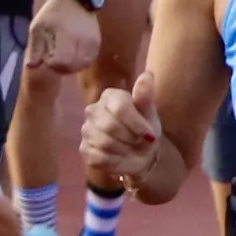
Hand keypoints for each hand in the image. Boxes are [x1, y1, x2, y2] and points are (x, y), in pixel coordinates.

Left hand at [23, 0, 98, 77]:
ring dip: (72, 67)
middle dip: (61, 67)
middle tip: (54, 61)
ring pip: (83, 64)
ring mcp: (92, 40)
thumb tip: (31, 66)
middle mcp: (82, 39)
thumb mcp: (37, 27)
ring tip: (63, 60)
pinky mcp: (97, 41)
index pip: (61, 61)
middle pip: (72, 65)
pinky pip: (90, 59)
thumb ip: (35, 47)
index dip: (52, 64)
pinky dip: (81, 62)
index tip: (47, 59)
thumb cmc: (52, 14)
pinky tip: (73, 58)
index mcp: (65, 35)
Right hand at [81, 69, 161, 192]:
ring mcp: (86, 130)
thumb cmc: (145, 129)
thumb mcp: (150, 113)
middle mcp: (93, 111)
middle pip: (110, 126)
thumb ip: (145, 96)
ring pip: (104, 143)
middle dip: (131, 138)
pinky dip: (115, 160)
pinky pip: (99, 157)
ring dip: (125, 150)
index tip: (151, 135)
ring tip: (131, 149)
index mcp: (109, 97)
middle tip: (140, 142)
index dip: (137, 124)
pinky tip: (120, 157)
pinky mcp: (84, 149)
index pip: (120, 108)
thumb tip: (147, 74)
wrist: (140, 153)